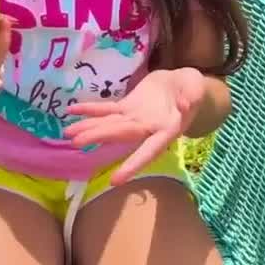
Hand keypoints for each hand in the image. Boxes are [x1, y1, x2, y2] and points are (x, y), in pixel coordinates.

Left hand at [63, 67, 206, 186]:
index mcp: (166, 130)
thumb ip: (192, 96)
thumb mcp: (197, 88)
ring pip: (109, 124)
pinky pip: (107, 109)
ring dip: (89, 128)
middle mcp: (147, 129)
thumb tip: (185, 106)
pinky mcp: (127, 107)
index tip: (115, 181)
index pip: (149, 151)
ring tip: (68, 133)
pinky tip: (72, 111)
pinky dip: (90, 110)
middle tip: (76, 142)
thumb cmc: (193, 88)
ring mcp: (135, 118)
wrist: (183, 84)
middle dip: (99, 137)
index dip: (133, 165)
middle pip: (121, 135)